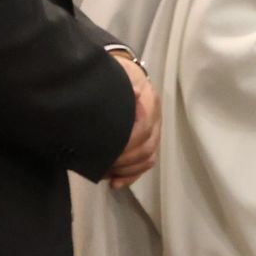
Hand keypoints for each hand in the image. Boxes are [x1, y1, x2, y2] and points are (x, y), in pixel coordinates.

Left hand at [107, 55, 160, 188]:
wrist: (123, 73)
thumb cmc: (113, 75)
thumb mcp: (111, 76)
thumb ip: (112, 88)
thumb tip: (124, 97)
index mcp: (148, 99)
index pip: (144, 127)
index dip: (126, 143)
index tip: (104, 151)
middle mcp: (156, 116)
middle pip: (147, 147)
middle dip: (123, 160)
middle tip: (100, 165)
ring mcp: (154, 129)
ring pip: (148, 157)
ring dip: (127, 170)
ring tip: (105, 173)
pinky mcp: (148, 139)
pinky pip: (146, 162)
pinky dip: (131, 175)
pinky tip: (115, 183)